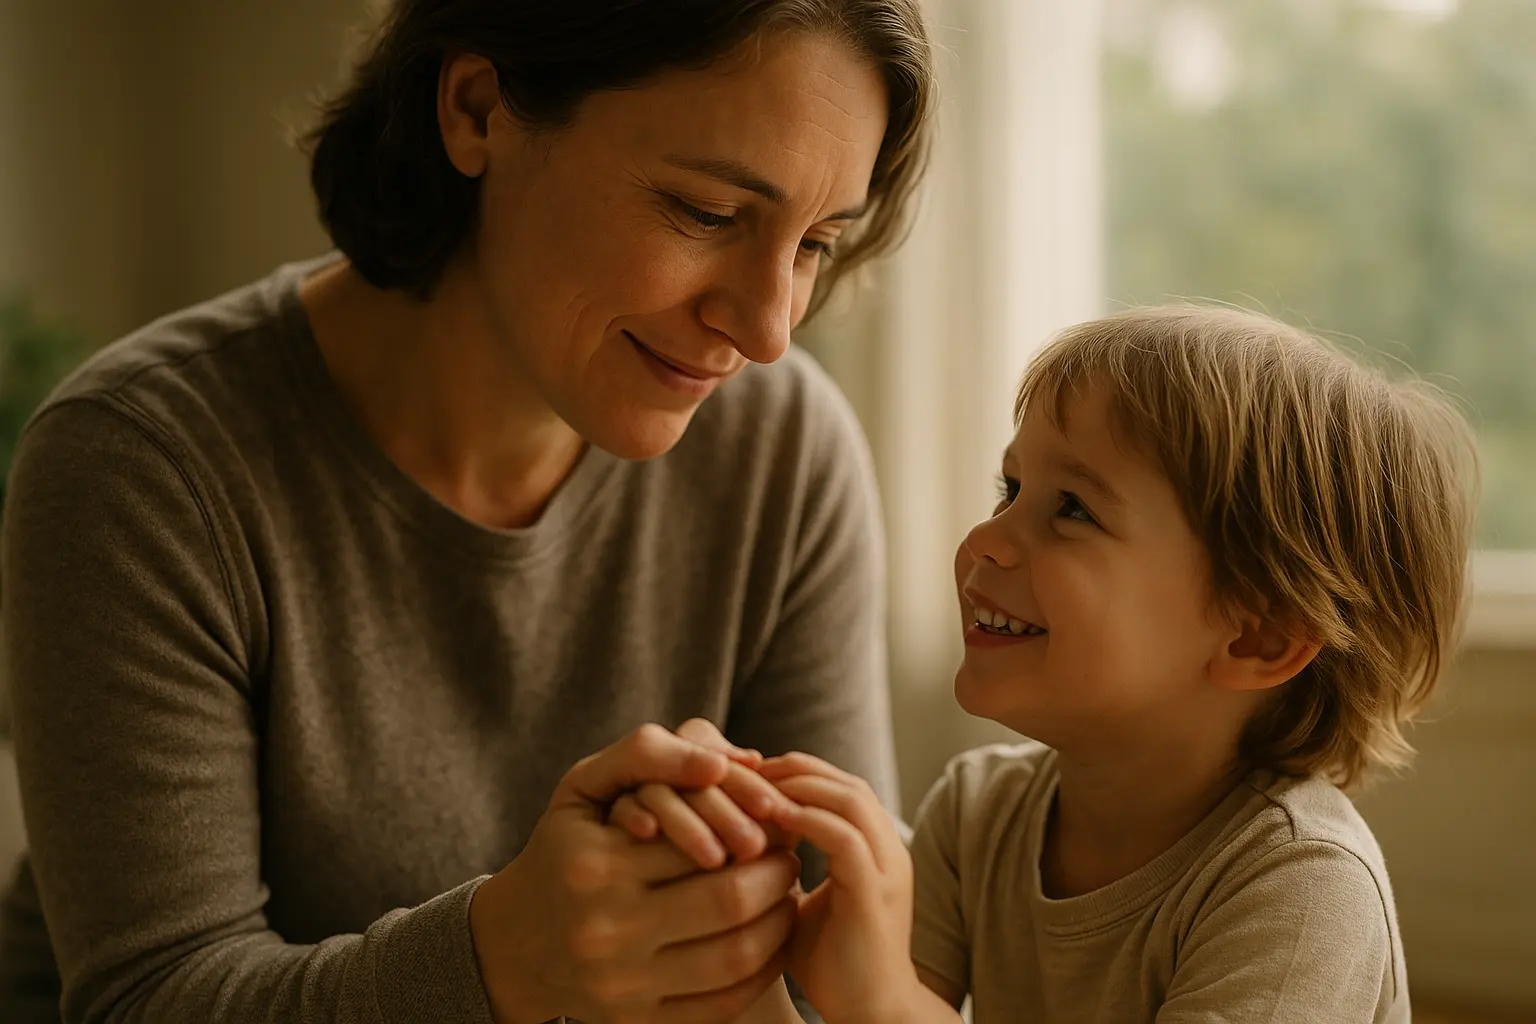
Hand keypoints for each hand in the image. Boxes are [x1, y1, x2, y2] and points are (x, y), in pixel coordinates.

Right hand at [469, 723, 802, 1023]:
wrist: (515, 941)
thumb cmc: (565, 847)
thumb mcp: (585, 785)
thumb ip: (648, 754)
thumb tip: (720, 762)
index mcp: (597, 865)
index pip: (705, 838)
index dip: (753, 825)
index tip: (771, 819)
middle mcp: (606, 929)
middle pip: (730, 899)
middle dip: (777, 874)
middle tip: (789, 857)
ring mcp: (622, 985)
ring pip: (736, 956)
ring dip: (779, 922)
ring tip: (786, 895)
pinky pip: (724, 1004)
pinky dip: (762, 970)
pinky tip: (768, 942)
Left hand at [758, 753, 923, 1023]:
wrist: (871, 1015)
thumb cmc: (834, 965)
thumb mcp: (802, 904)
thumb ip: (784, 870)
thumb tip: (743, 843)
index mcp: (876, 850)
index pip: (841, 788)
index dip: (797, 775)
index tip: (751, 778)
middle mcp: (889, 850)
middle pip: (846, 782)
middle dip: (796, 770)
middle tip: (748, 771)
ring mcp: (887, 868)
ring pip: (850, 798)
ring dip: (800, 786)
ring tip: (756, 788)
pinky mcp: (876, 892)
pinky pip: (845, 837)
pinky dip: (808, 820)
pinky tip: (773, 820)